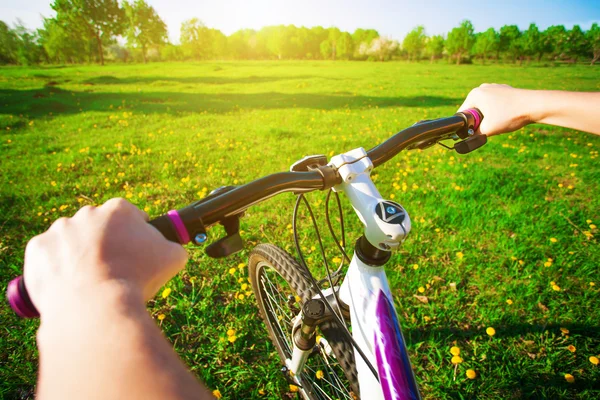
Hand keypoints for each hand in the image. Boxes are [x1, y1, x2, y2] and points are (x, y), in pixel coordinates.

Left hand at [23, 198, 187, 316]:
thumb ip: (173, 246)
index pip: (131, 216)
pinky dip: (56, 268)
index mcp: (118, 210)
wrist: (95, 306)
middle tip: (113, 269)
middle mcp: (86, 213)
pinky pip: (48, 256)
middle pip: (99, 227)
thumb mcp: (172, 259)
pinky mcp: (37, 249)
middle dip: (106, 244)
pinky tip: (68, 284)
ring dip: (79, 255)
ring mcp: (59, 230)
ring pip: (72, 241)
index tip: (137, 252)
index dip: (136, 235)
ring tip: (90, 281)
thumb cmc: (136, 279)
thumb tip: (173, 247)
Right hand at [458, 83, 533, 135]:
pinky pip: (495, 104)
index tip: (475, 133)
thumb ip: (474, 135)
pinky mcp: (505, 90)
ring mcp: (494, 87)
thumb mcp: (488, 130)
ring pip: (485, 108)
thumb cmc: (510, 115)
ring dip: (488, 117)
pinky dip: (498, 112)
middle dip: (479, 121)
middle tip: (489, 129)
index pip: (462, 114)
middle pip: (473, 110)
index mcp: (474, 94)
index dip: (466, 126)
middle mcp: (483, 88)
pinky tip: (507, 116)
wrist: (535, 105)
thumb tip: (468, 139)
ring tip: (500, 122)